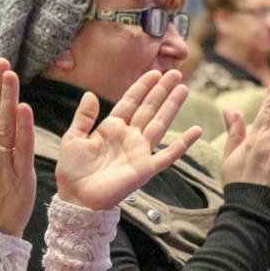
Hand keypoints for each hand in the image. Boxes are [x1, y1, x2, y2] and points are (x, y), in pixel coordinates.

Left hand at [55, 70, 202, 210]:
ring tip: (184, 89)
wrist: (76, 198)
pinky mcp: (145, 168)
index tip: (154, 72)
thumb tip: (90, 94)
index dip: (142, 87)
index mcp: (111, 128)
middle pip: (149, 109)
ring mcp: (139, 152)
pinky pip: (168, 155)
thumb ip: (83, 117)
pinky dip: (183, 144)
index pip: (131, 102)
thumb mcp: (73, 139)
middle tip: (176, 73)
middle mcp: (129, 137)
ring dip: (172, 107)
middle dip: (162, 91)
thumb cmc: (72, 171)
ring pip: (160, 124)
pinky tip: (197, 130)